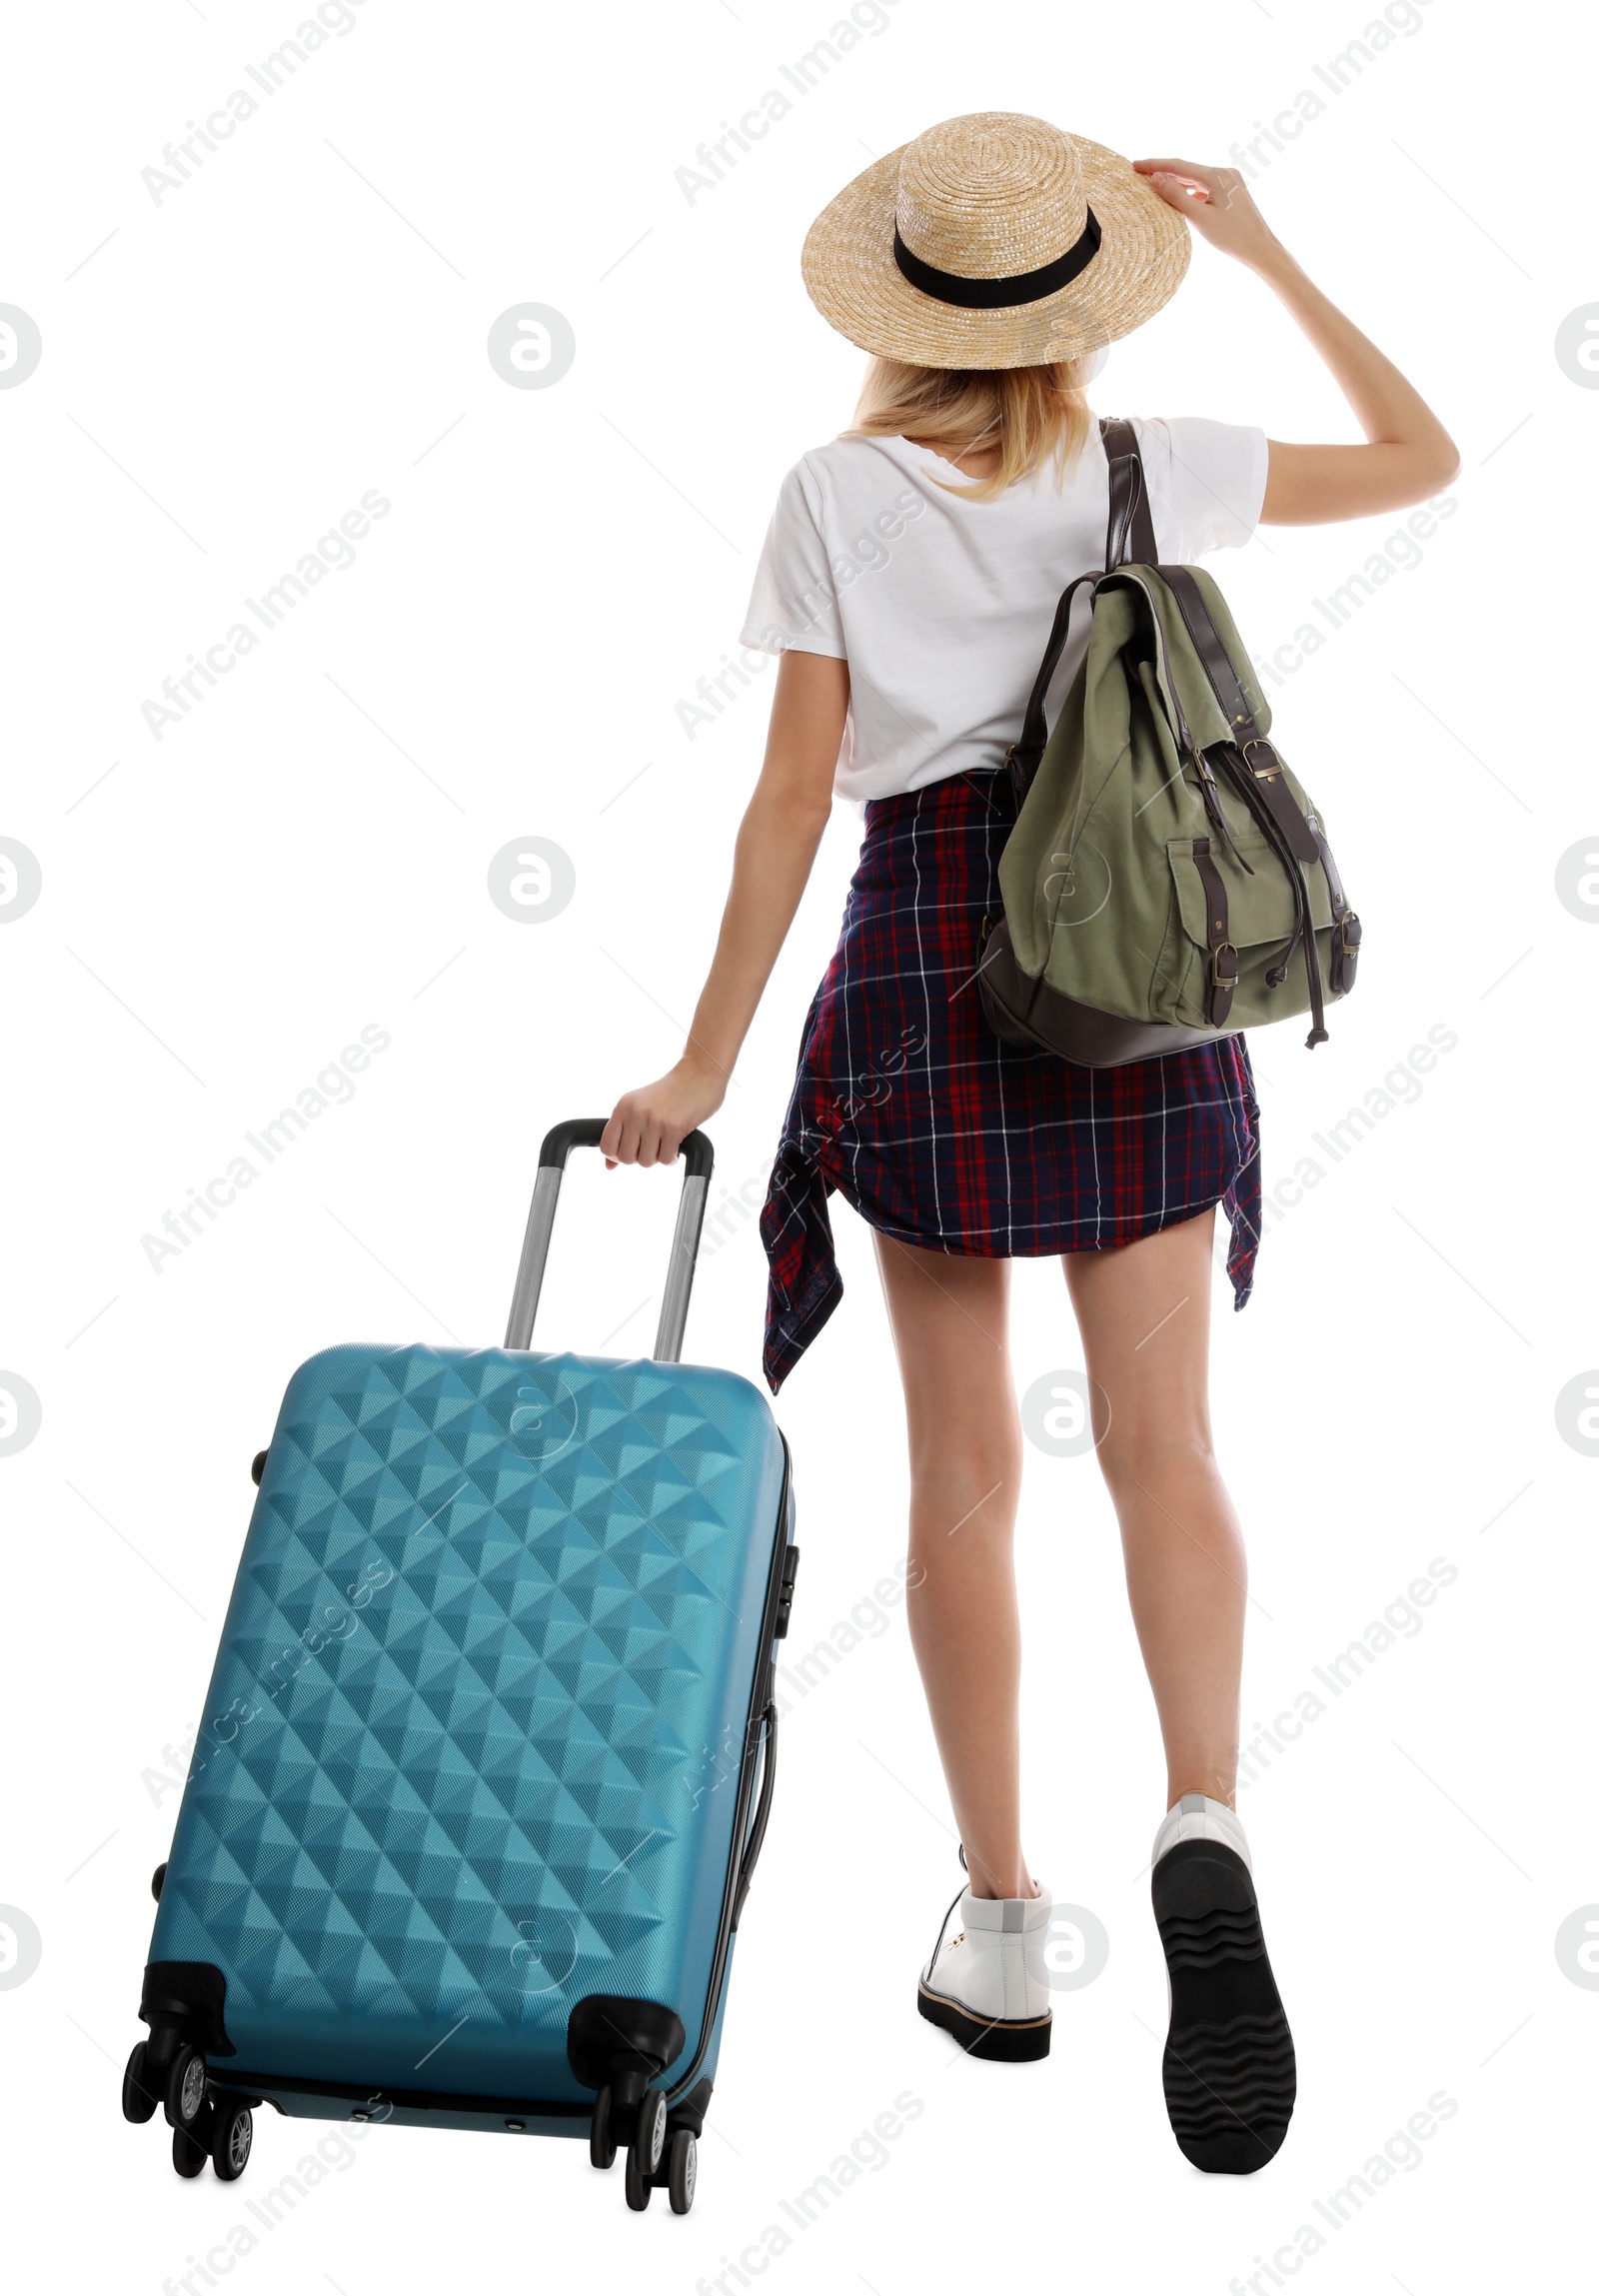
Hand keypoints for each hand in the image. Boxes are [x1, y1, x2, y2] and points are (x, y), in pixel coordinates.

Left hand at [601, 1056, 726, 1169]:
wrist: (699, 1074)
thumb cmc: (670, 1093)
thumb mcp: (639, 1106)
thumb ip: (622, 1133)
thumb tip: (609, 1165)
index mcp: (623, 1107)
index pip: (607, 1146)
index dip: (617, 1156)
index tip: (631, 1150)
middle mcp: (635, 1114)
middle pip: (626, 1158)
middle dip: (639, 1158)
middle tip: (651, 1147)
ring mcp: (654, 1121)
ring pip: (646, 1162)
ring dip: (657, 1158)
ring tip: (664, 1145)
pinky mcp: (674, 1128)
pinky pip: (666, 1160)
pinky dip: (671, 1158)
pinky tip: (675, 1146)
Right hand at [1133, 158, 1286, 272]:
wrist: (1261, 249)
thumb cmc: (1232, 237)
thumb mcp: (1199, 217)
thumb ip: (1177, 196)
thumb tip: (1157, 177)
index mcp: (1216, 175)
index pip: (1178, 166)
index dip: (1155, 165)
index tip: (1135, 164)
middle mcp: (1224, 172)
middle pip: (1187, 170)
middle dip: (1164, 172)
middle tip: (1139, 172)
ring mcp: (1230, 181)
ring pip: (1196, 179)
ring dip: (1176, 182)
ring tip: (1155, 185)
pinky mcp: (1232, 192)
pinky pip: (1205, 187)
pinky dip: (1190, 191)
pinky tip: (1181, 197)